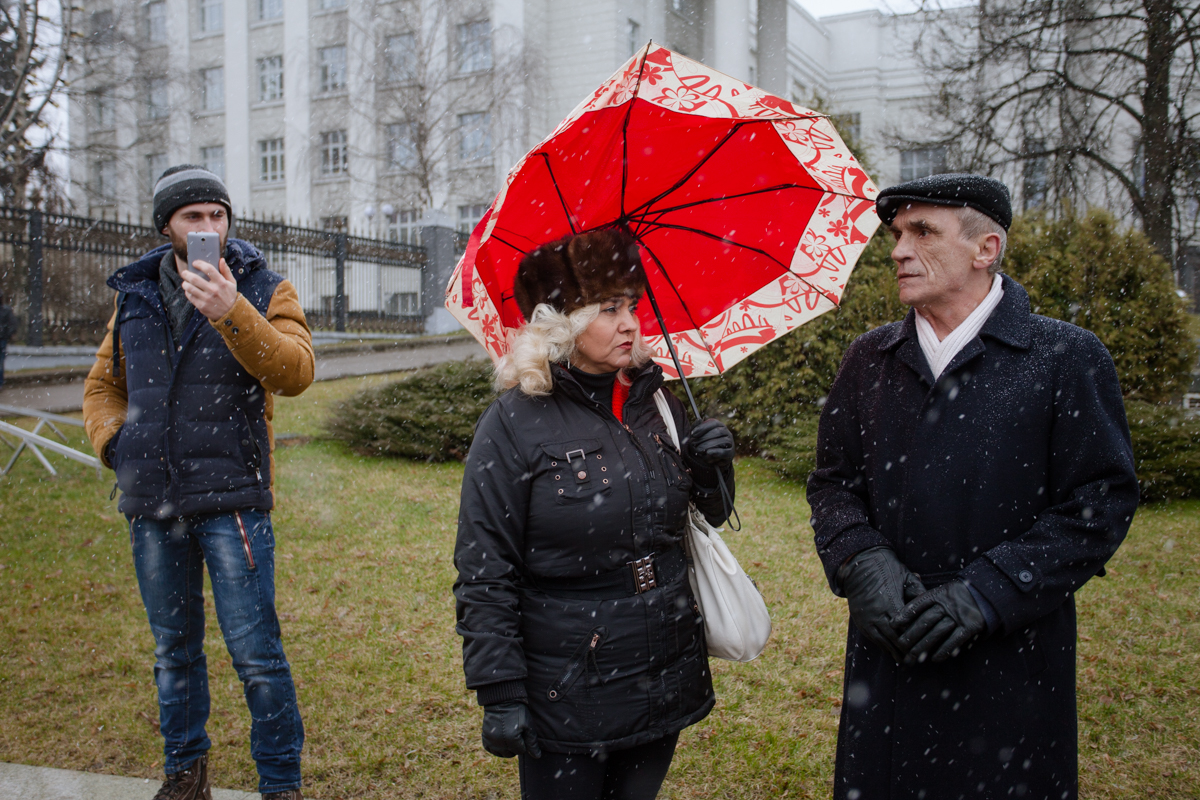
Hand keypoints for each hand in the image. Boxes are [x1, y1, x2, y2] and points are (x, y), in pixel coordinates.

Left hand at [180, 257, 237, 320]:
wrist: (230, 314)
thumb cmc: (230, 296)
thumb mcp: (232, 283)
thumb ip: (226, 271)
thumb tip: (221, 259)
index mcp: (221, 283)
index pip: (208, 269)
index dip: (199, 264)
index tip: (195, 263)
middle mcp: (213, 290)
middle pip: (194, 278)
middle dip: (186, 274)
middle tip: (184, 273)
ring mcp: (207, 299)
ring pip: (189, 288)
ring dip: (185, 283)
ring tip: (185, 282)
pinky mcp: (202, 306)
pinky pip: (190, 296)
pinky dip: (187, 292)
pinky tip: (189, 291)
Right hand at [481, 702, 540, 758]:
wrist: (501, 701)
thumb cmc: (517, 712)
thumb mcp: (528, 725)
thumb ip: (532, 742)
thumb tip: (537, 756)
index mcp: (512, 740)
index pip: (521, 751)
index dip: (523, 742)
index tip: (522, 732)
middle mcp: (500, 743)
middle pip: (511, 754)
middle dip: (515, 746)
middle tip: (515, 732)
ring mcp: (491, 741)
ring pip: (501, 754)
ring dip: (506, 748)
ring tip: (508, 735)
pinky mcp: (485, 738)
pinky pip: (491, 750)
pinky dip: (496, 747)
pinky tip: (500, 738)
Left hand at [685, 418, 733, 468]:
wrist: (712, 457)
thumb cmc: (704, 443)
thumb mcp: (699, 435)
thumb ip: (697, 427)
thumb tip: (699, 419)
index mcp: (720, 425)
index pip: (714, 423)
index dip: (703, 427)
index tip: (692, 434)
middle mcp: (727, 432)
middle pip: (718, 432)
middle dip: (704, 438)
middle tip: (693, 443)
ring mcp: (730, 442)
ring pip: (722, 441)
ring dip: (709, 445)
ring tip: (699, 449)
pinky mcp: (730, 453)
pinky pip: (725, 452)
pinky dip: (716, 452)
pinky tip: (708, 452)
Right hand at [837, 546, 926, 661]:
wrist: (859, 565)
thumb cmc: (886, 568)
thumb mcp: (906, 576)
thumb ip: (919, 591)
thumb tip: (934, 604)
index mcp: (891, 602)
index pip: (907, 628)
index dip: (917, 638)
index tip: (927, 645)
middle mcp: (878, 613)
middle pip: (896, 639)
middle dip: (908, 650)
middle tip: (920, 658)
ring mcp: (867, 619)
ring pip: (884, 643)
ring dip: (895, 652)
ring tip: (907, 660)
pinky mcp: (860, 621)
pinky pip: (874, 639)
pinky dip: (884, 646)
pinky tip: (892, 652)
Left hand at [892, 580, 986, 664]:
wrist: (983, 595)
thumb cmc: (955, 596)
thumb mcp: (941, 592)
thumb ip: (925, 601)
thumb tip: (902, 617)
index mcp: (938, 594)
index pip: (918, 604)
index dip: (905, 614)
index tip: (893, 624)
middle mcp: (947, 604)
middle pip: (926, 620)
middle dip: (912, 634)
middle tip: (900, 645)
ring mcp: (959, 616)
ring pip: (938, 632)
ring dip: (924, 646)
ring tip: (913, 656)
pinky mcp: (970, 627)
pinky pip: (954, 640)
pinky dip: (944, 650)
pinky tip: (934, 658)